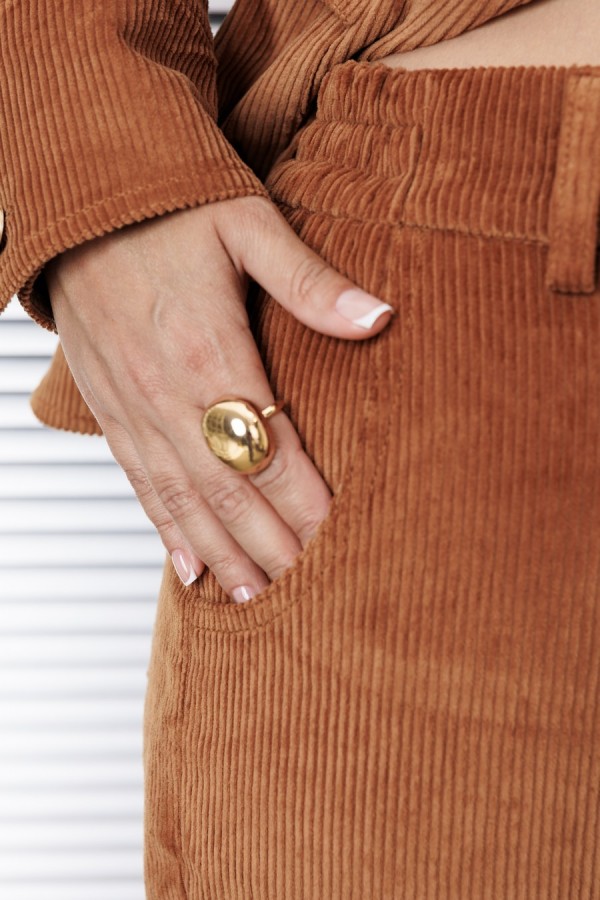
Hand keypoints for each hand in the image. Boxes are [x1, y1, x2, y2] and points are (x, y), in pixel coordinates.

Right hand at [47, 196, 391, 600]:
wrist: (82, 202)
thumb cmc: (169, 208)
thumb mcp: (247, 223)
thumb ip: (310, 280)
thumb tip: (378, 317)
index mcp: (209, 352)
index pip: (271, 451)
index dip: (308, 503)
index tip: (342, 544)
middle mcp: (166, 395)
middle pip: (229, 491)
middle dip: (272, 546)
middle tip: (310, 593)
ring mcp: (132, 409)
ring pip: (183, 500)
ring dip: (223, 554)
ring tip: (257, 598)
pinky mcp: (110, 412)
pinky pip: (140, 484)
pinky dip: (167, 530)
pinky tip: (190, 567)